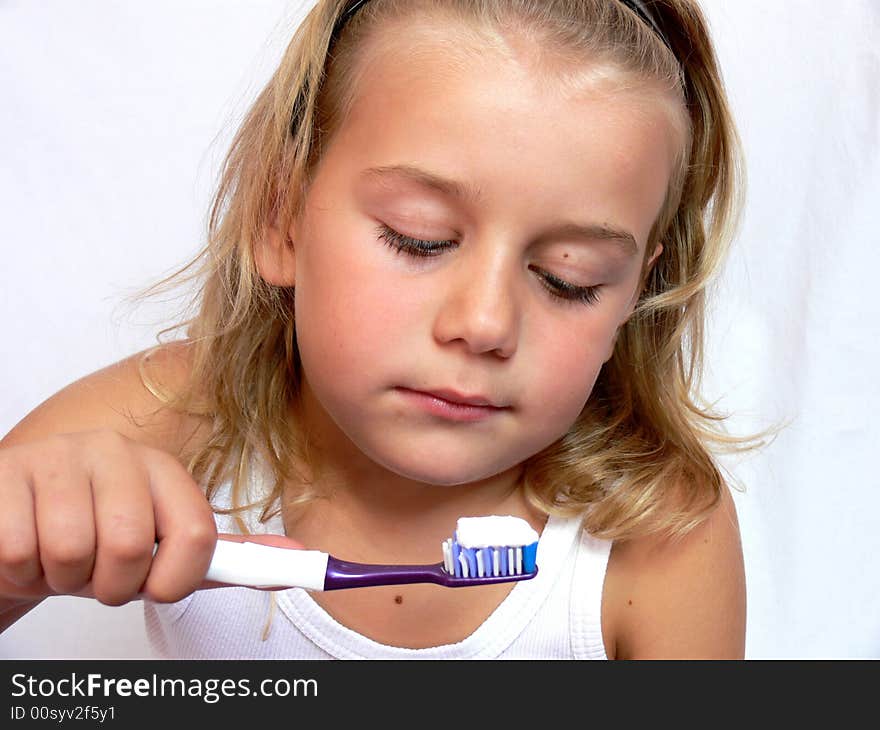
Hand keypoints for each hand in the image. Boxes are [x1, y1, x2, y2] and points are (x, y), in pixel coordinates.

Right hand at [0, 429, 218, 605]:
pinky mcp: (6, 472)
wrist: (16, 527)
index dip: (175, 580)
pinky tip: (25, 547)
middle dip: (111, 586)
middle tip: (96, 574)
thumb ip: (226, 559)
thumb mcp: (160, 552)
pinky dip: (20, 570)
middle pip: (130, 546)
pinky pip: (17, 549)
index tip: (156, 587)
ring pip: (70, 551)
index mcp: (163, 469)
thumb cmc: (95, 543)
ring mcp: (58, 456)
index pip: (197, 533)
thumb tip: (299, 561)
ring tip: (58, 559)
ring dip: (61, 578)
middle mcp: (116, 450)